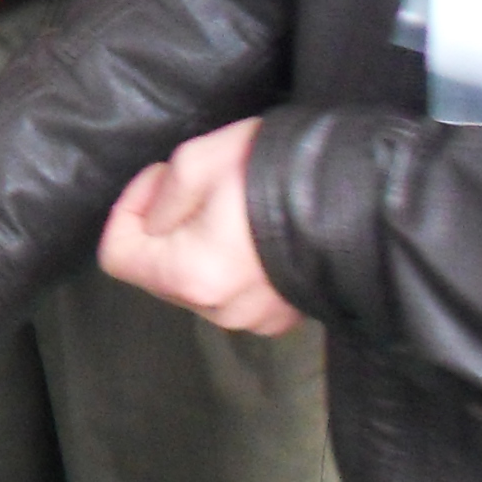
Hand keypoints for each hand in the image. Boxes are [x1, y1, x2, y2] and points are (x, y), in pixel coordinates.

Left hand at [97, 119, 303, 335]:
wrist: (364, 201)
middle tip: (194, 184)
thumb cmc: (276, 175)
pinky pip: (234, 292)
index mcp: (188, 276)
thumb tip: (152, 221)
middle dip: (163, 226)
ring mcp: (254, 319)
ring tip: (232, 204)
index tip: (157, 181)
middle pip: (157, 271)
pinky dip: (231, 264)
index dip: (126, 211)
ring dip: (197, 245)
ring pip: (196, 282)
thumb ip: (159, 199)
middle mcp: (217, 310)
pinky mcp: (282, 316)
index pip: (117, 257)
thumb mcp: (197, 162)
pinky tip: (256, 231)